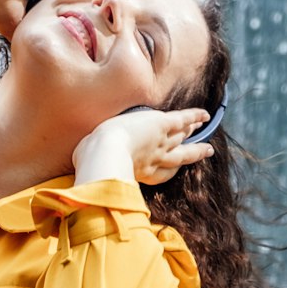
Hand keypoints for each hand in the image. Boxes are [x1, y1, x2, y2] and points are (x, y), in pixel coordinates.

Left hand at [72, 106, 215, 186]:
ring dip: (194, 131)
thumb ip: (91, 167)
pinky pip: (182, 120)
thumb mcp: (93, 167)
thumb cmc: (93, 165)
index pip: (160, 172)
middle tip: (207, 150)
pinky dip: (194, 117)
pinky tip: (204, 114)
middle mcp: (155, 160)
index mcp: (140, 172)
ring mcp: (161, 143)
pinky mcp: (162, 125)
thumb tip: (79, 168)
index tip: (176, 167)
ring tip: (205, 128)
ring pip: (183, 137)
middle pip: (180, 157)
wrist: (104, 154)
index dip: (169, 169)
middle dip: (194, 153)